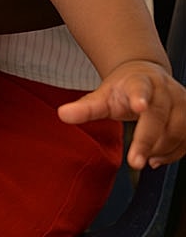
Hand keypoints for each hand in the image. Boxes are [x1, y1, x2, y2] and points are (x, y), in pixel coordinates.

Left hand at [58, 61, 185, 168]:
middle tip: (135, 161)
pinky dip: (173, 154)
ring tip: (144, 157)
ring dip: (160, 150)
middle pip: (159, 117)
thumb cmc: (124, 89)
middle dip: (148, 140)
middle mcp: (164, 90)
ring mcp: (181, 103)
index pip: (140, 89)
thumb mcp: (104, 95)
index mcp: (140, 82)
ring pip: (178, 132)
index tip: (138, 105)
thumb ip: (86, 107)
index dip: (139, 97)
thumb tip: (63, 115)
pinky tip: (157, 157)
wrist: (146, 75)